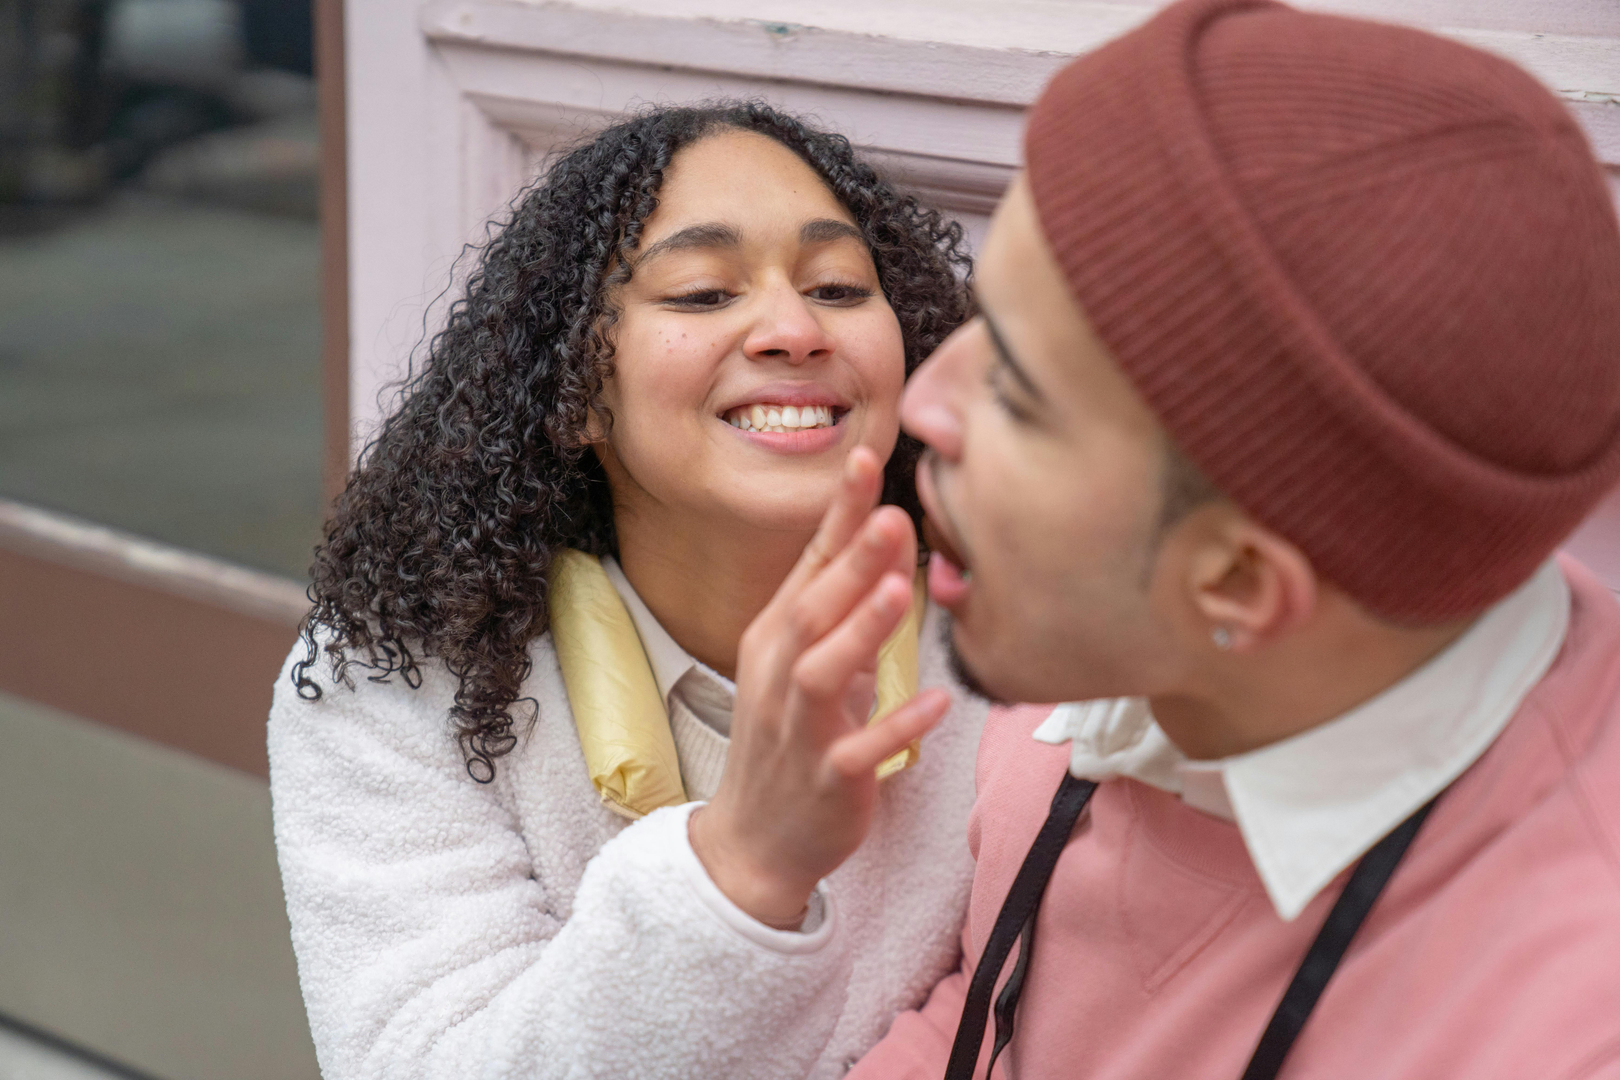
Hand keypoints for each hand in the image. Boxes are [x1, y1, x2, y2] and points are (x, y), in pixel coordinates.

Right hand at [689, 447, 951, 926]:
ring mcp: (799, 727)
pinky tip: (935, 702)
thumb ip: (850, 604)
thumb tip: (896, 539)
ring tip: (905, 591)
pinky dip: (897, 726)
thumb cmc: (792, 738)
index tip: (866, 457)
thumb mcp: (813, 661)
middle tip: (893, 514)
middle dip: (852, 561)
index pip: (809, 563)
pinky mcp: (826, 778)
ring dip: (863, 630)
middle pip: (812, 607)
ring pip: (823, 671)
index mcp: (776, 636)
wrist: (754, 840)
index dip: (838, 515)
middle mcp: (780, 673)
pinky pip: (860, 750)